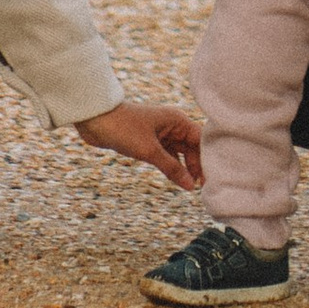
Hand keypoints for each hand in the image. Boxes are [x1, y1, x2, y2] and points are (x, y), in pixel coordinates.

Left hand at [76, 101, 203, 189]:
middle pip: (192, 148)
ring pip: (179, 153)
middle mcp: (172, 125)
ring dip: (185, 168)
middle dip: (197, 166)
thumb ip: (172, 168)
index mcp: (177, 120)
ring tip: (192, 188)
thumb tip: (191, 186)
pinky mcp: (150, 141)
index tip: (212, 178)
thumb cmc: (124, 128)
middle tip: (203, 188)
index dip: (207, 159)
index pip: (200, 140)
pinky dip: (172, 167)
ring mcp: (161, 133)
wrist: (96, 119)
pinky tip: (177, 180)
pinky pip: (167, 156)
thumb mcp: (149, 151)